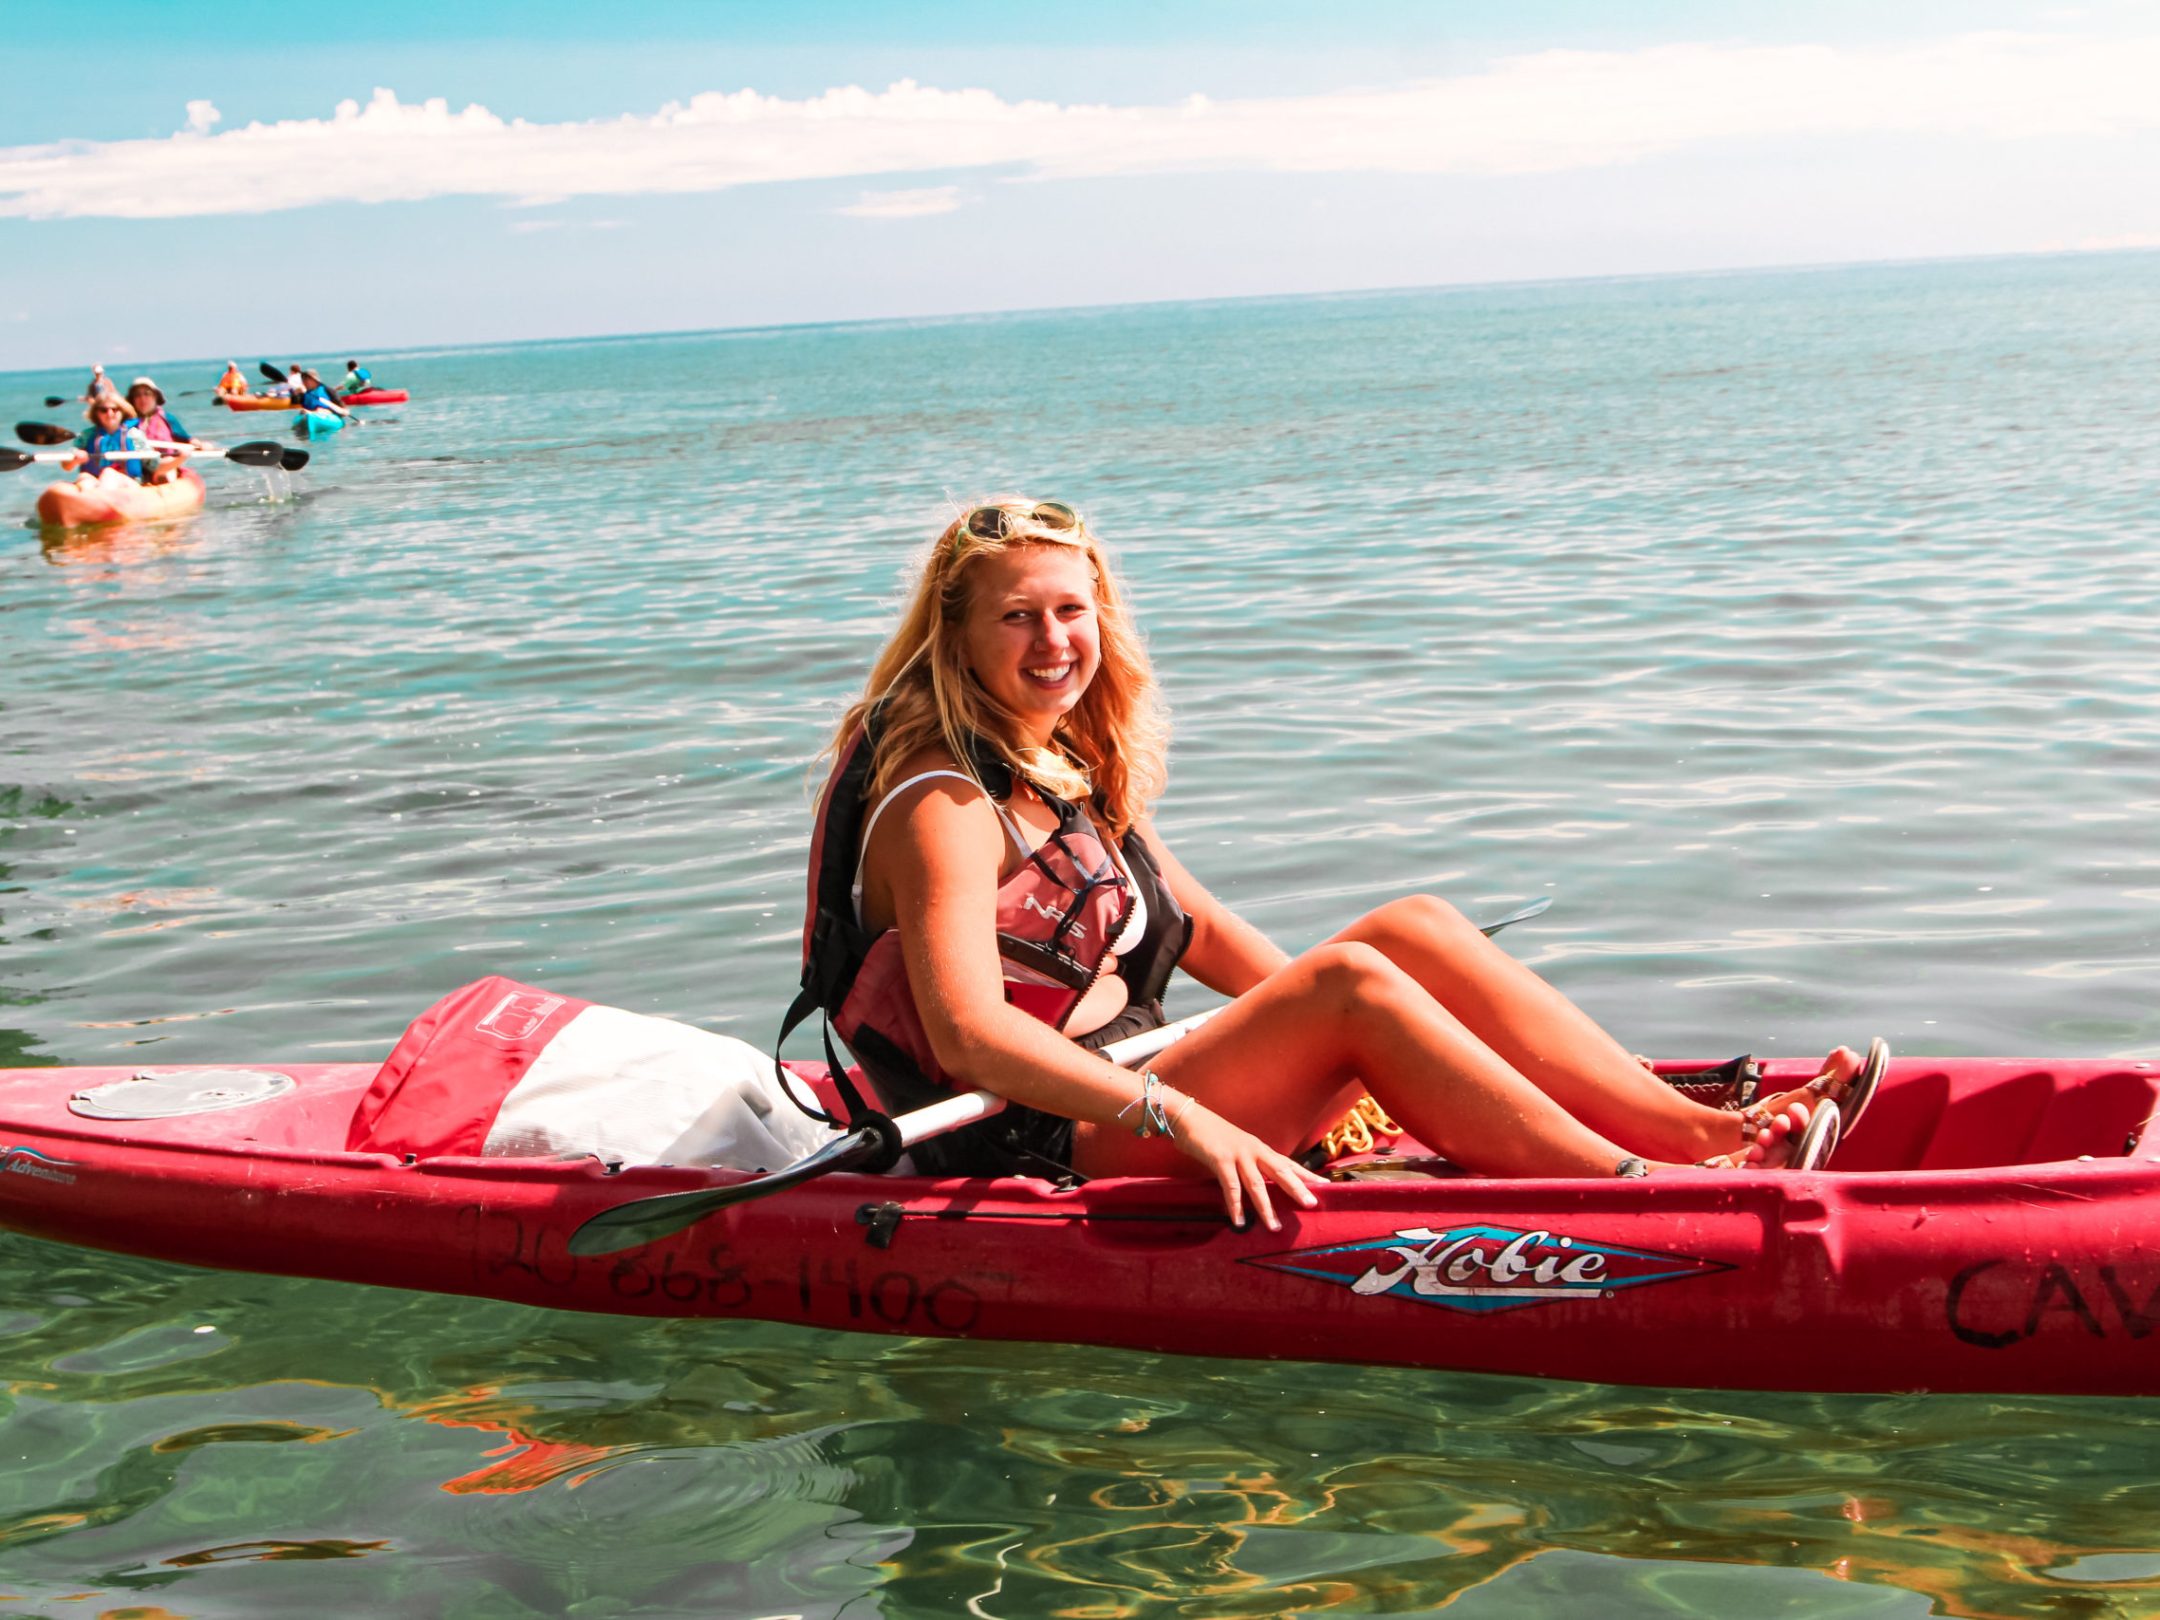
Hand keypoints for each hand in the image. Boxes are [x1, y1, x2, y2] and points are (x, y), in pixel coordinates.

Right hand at [1169, 1096, 1325, 1231]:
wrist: (1190, 1117)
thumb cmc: (1213, 1135)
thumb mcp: (1238, 1148)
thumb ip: (1250, 1163)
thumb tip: (1260, 1185)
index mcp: (1259, 1149)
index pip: (1288, 1163)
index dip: (1306, 1175)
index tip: (1324, 1185)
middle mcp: (1254, 1150)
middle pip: (1280, 1171)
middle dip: (1297, 1188)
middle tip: (1312, 1204)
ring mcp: (1238, 1154)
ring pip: (1257, 1183)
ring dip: (1266, 1207)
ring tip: (1274, 1227)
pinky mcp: (1220, 1159)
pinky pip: (1231, 1186)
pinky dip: (1235, 1205)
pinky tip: (1239, 1221)